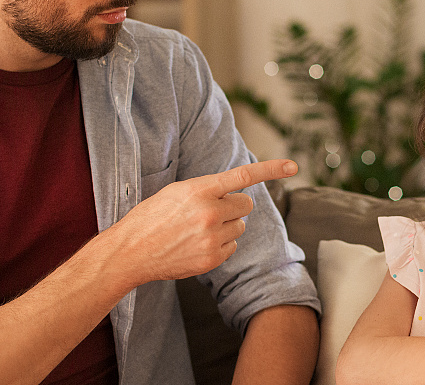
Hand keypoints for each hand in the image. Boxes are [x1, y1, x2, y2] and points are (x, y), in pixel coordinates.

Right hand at [109, 159, 297, 285]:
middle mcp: (210, 212)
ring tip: (199, 230)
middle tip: (212, 211)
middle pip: (246, 205)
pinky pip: (232, 248)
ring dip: (227, 226)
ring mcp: (211, 238)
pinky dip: (220, 246)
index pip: (243, 176)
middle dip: (235, 207)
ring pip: (240, 227)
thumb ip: (206, 189)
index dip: (271, 169)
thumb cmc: (151, 217)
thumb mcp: (176, 192)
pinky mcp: (211, 259)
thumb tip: (233, 192)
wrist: (131, 251)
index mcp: (199, 190)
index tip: (294, 166)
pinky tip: (197, 245)